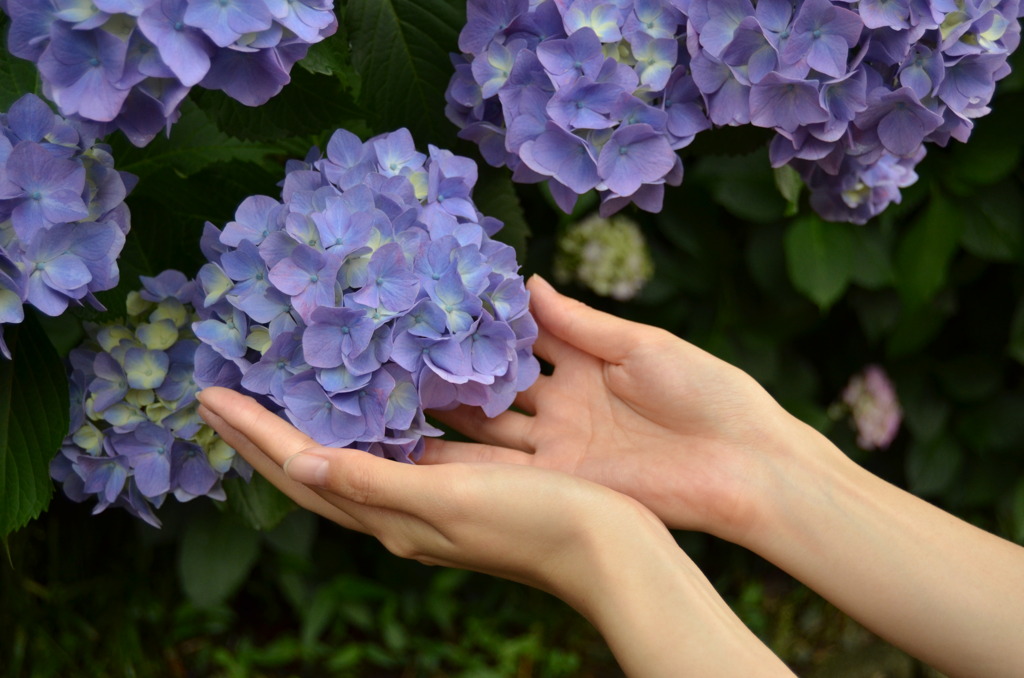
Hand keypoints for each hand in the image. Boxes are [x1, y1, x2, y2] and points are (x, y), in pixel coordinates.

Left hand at [196, 386, 793, 677]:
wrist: (609, 552)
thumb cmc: (535, 522)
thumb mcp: (450, 498)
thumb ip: (374, 482)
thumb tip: (298, 462)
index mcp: (390, 517)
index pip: (301, 472)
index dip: (252, 436)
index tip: (209, 396)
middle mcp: (400, 513)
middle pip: (314, 469)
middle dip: (265, 434)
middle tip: (228, 393)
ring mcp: (430, 503)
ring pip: (351, 460)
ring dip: (311, 429)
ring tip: (286, 393)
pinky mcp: (462, 490)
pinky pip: (396, 453)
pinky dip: (370, 427)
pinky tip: (378, 402)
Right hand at [426, 275, 814, 542]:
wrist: (746, 465)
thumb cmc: (707, 392)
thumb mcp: (641, 344)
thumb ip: (578, 321)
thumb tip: (524, 282)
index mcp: (586, 361)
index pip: (521, 337)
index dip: (482, 323)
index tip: (434, 303)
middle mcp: (563, 403)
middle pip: (495, 384)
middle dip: (450, 370)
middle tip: (393, 352)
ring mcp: (559, 445)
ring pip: (486, 428)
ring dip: (443, 415)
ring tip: (389, 395)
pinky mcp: (562, 482)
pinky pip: (502, 469)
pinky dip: (460, 459)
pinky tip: (415, 446)